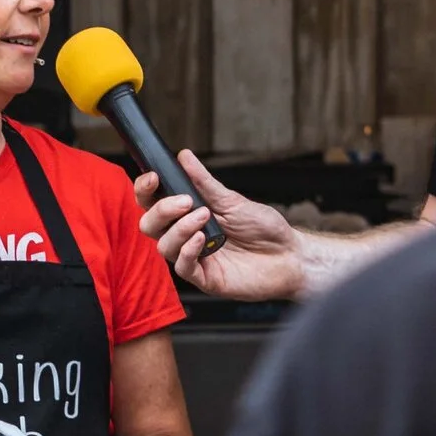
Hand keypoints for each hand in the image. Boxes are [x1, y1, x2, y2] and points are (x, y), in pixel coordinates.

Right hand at [133, 151, 305, 300]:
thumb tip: (184, 156)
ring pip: (164, 246)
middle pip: (150, 225)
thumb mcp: (232, 200)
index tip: (154, 178)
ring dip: (180, 228)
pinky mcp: (205, 279)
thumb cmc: (263, 228)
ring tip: (205, 217)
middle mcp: (185, 237)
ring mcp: (194, 258)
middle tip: (185, 201)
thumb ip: (204, 183)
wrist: (289, 254)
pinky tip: (202, 239)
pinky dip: (188, 250)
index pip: (153, 204)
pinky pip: (183, 267)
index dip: (145, 191)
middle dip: (161, 210)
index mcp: (187, 216)